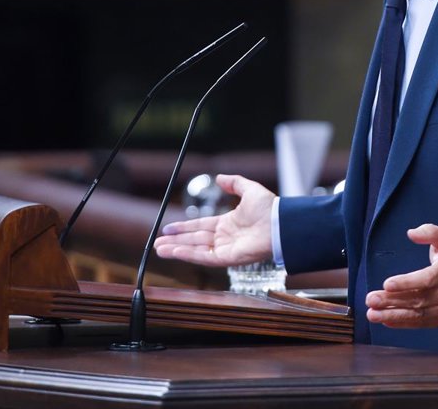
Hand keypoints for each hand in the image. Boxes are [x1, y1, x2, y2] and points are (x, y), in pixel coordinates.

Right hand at [153, 174, 273, 266]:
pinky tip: (175, 252)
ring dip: (177, 249)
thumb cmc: (270, 208)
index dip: (183, 227)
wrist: (281, 223)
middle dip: (175, 241)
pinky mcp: (228, 259)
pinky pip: (205, 258)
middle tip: (157, 242)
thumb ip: (234, 183)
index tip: (167, 228)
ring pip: (196, 250)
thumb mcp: (249, 189)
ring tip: (158, 249)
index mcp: (228, 223)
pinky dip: (189, 255)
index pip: (200, 226)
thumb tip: (219, 178)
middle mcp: (225, 238)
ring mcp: (226, 249)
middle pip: (194, 239)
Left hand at [365, 223, 437, 328]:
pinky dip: (401, 323)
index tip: (387, 284)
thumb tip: (412, 233)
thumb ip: (430, 232)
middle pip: (416, 299)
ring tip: (372, 314)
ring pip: (415, 314)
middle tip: (371, 299)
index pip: (426, 279)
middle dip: (391, 301)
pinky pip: (419, 323)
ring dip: (392, 315)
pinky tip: (385, 320)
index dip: (406, 283)